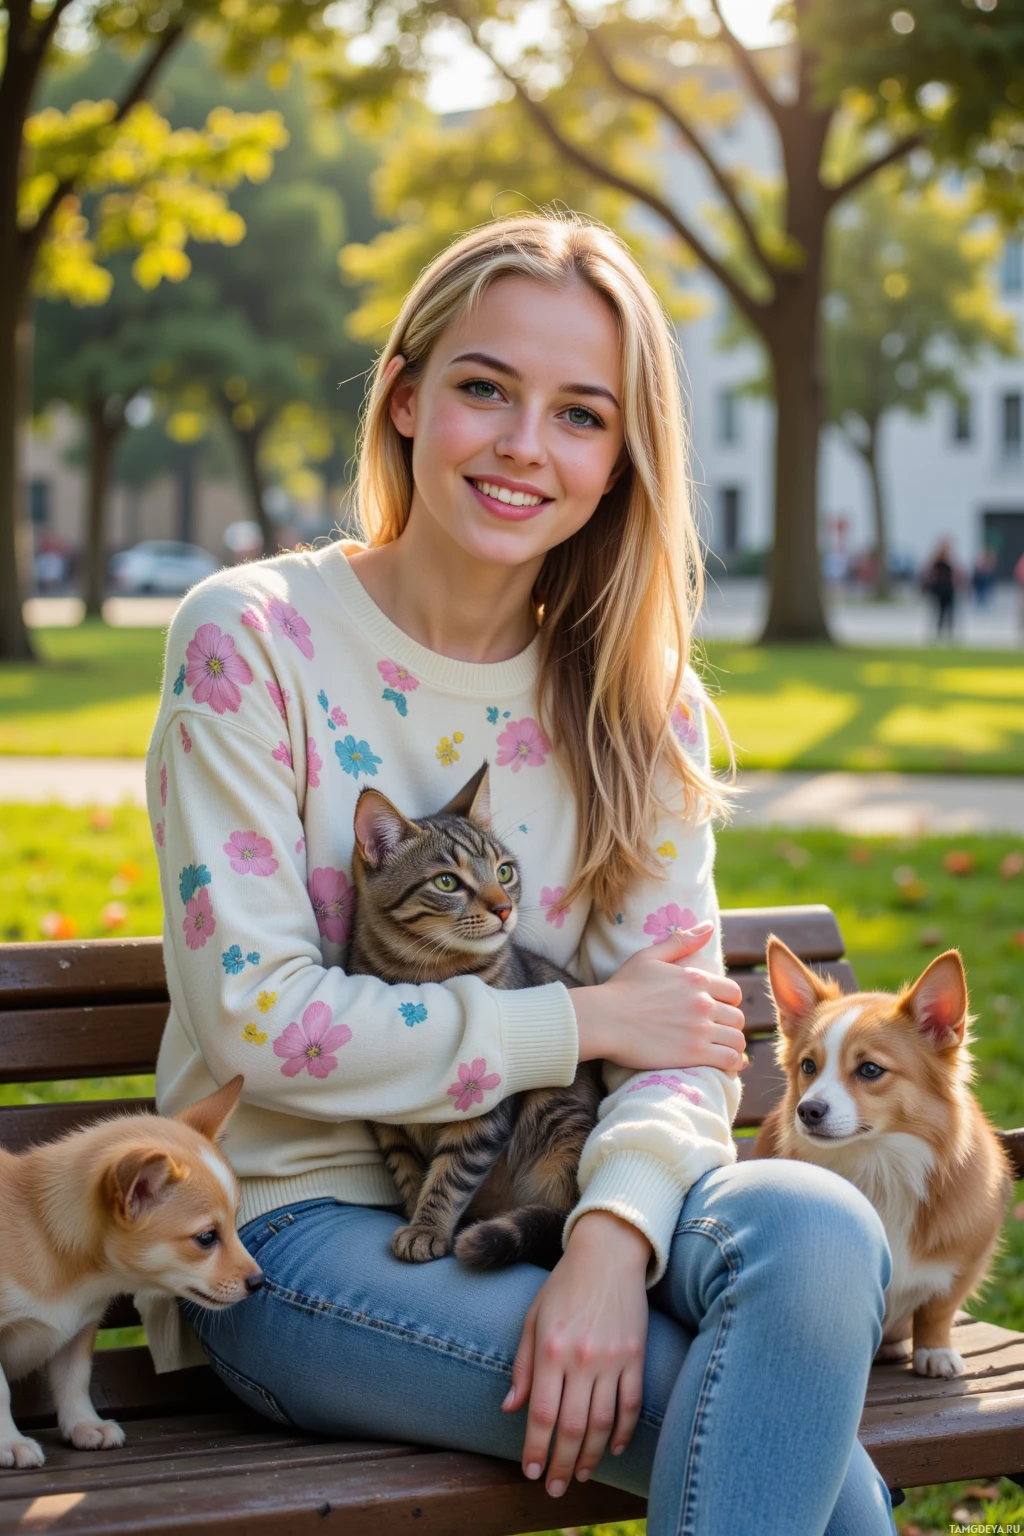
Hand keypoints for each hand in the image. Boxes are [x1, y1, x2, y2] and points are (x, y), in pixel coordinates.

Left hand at [502, 1211, 649, 1495]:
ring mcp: (612, 1359)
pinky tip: (614, 1448)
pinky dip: (624, 1432)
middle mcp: (582, 1358)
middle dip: (561, 1464)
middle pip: (572, 1427)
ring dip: (590, 1456)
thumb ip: (522, 1366)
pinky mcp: (636, 1357)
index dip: (536, 1448)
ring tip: (579, 1474)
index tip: (531, 1472)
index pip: (541, 1413)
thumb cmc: (565, 1284)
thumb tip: (510, 1408)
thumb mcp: (533, 1318)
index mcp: (551, 1349)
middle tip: (555, 1487)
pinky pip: (632, 1405)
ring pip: (603, 1424)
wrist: (608, 1253)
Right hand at [573, 922, 746, 1072]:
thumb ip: (681, 941)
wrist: (604, 1019)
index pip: (733, 992)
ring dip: (734, 1045)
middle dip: (730, 1024)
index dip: (729, 1002)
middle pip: (737, 1017)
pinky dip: (734, 1063)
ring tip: (725, 1049)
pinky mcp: (694, 1054)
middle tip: (719, 1032)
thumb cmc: (622, 987)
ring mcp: (700, 1029)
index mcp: (696, 978)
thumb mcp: (649, 956)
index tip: (719, 1010)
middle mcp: (703, 1002)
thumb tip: (709, 926)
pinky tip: (730, 1065)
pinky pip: (730, 1059)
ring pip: (737, 1039)